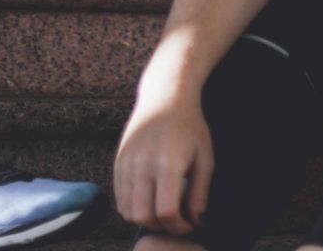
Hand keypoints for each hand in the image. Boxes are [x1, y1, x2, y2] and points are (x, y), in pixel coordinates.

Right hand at [115, 92, 213, 235]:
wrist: (165, 96)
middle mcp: (142, 164)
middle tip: (175, 219)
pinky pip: (118, 198)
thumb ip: (200, 194)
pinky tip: (148, 198)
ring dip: (145, 218)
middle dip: (161, 226)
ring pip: (127, 210)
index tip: (188, 223)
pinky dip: (132, 206)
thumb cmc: (190, 127)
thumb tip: (196, 222)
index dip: (178, 226)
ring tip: (161, 209)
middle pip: (143, 216)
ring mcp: (126, 162)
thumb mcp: (205, 159)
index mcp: (168, 164)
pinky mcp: (118, 160)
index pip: (166, 212)